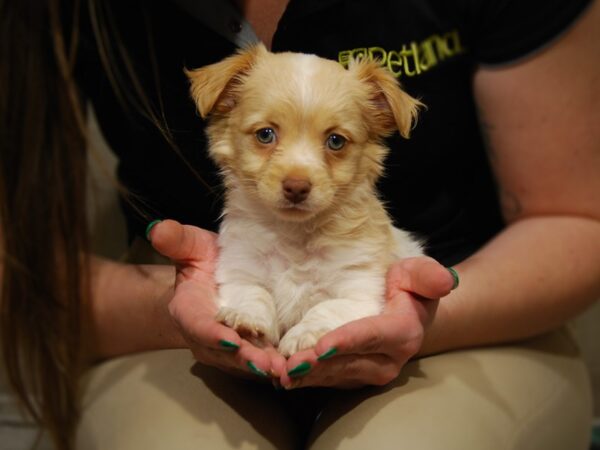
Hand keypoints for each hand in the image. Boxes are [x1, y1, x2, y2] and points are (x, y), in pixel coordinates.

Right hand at [149, 219, 285, 380]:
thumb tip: (159, 229)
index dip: (213, 335)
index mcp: (188, 311)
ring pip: (243, 362)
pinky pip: (259, 362)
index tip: (232, 340)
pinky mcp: (246, 352)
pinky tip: (293, 367)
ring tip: (284, 369)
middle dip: (246, 359)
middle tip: (268, 364)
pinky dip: (275, 365)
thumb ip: (177, 240)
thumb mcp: (191, 246)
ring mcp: (225, 349)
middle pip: (224, 352)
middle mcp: (204, 337)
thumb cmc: (201, 262)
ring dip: (263, 366)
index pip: (198, 326)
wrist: (209, 283)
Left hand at [279, 257, 455, 388]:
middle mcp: (388, 360)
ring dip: (309, 376)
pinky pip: (328, 380)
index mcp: (402, 332)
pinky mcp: (353, 376)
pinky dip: (307, 379)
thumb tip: (445, 281)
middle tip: (289, 365)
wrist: (408, 313)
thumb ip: (427, 275)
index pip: (371, 336)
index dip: (347, 342)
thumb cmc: (408, 287)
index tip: (321, 346)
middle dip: (319, 365)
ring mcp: (370, 372)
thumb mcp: (418, 273)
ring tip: (280, 373)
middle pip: (349, 363)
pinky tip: (283, 376)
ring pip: (336, 376)